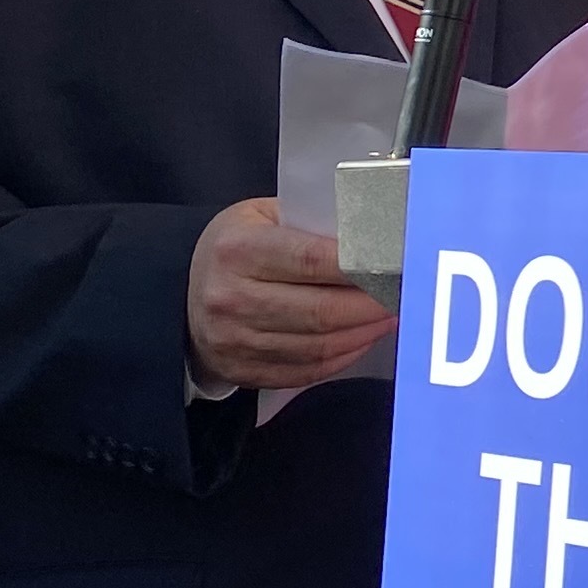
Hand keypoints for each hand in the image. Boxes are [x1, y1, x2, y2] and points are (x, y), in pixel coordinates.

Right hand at [185, 196, 396, 394]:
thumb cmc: (235, 248)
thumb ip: (309, 224)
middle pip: (321, 310)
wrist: (181, 294)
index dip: (361, 266)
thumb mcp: (260, 217)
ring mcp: (235, 340)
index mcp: (237, 250)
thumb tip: (373, 235)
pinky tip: (363, 338)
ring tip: (392, 315)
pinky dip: (343, 356)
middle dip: (373, 304)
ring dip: (365, 332)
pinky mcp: (242, 371)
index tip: (397, 264)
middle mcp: (231, 298)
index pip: (312, 260)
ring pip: (318, 345)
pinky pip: (306, 370)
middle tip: (405, 294)